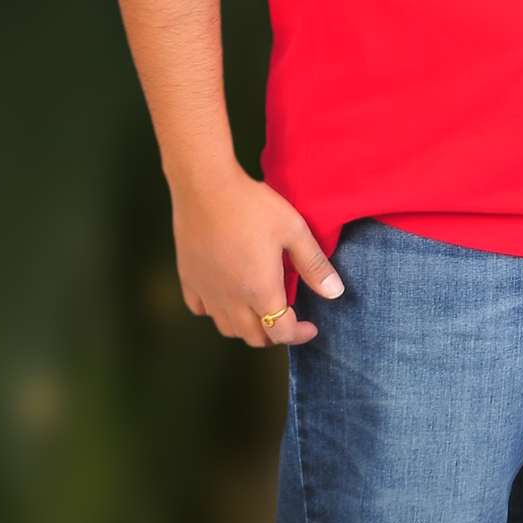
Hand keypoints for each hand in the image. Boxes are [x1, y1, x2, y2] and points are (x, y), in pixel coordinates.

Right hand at [170, 164, 342, 345]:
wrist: (205, 185)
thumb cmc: (252, 205)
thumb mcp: (294, 230)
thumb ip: (314, 265)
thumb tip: (335, 293)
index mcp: (260, 290)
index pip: (281, 331)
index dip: (299, 334)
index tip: (310, 327)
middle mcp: (230, 297)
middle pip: (253, 336)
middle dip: (275, 335)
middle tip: (287, 321)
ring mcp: (206, 289)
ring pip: (226, 328)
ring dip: (247, 328)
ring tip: (260, 313)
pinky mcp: (188, 277)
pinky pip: (200, 308)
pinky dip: (215, 312)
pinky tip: (226, 297)